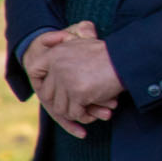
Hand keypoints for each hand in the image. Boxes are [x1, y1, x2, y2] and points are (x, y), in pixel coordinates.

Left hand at [25, 22, 121, 137]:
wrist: (127, 60)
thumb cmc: (108, 54)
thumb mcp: (83, 43)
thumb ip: (64, 48)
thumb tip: (50, 44)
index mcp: (56, 53)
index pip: (34, 71)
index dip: (41, 82)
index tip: (50, 88)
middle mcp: (57, 66)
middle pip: (48, 94)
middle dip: (62, 101)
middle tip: (77, 103)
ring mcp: (66, 81)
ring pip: (60, 107)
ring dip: (74, 111)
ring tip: (89, 109)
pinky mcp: (78, 94)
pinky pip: (74, 113)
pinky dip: (84, 117)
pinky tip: (96, 113)